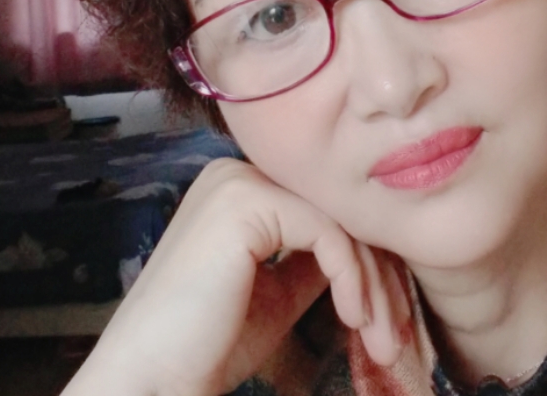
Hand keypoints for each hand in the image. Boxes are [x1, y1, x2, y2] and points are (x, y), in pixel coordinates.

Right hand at [61, 158, 408, 395]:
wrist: (152, 379)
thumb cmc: (209, 344)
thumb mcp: (279, 291)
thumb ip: (315, 260)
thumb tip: (368, 247)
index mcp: (240, 188)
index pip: (322, 213)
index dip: (366, 263)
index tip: (389, 317)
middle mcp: (237, 172)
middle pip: (335, 214)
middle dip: (377, 278)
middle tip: (395, 337)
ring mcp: (239, 181)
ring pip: (338, 223)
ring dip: (372, 287)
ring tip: (383, 342)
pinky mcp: (246, 201)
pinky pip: (327, 234)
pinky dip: (352, 279)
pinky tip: (354, 318)